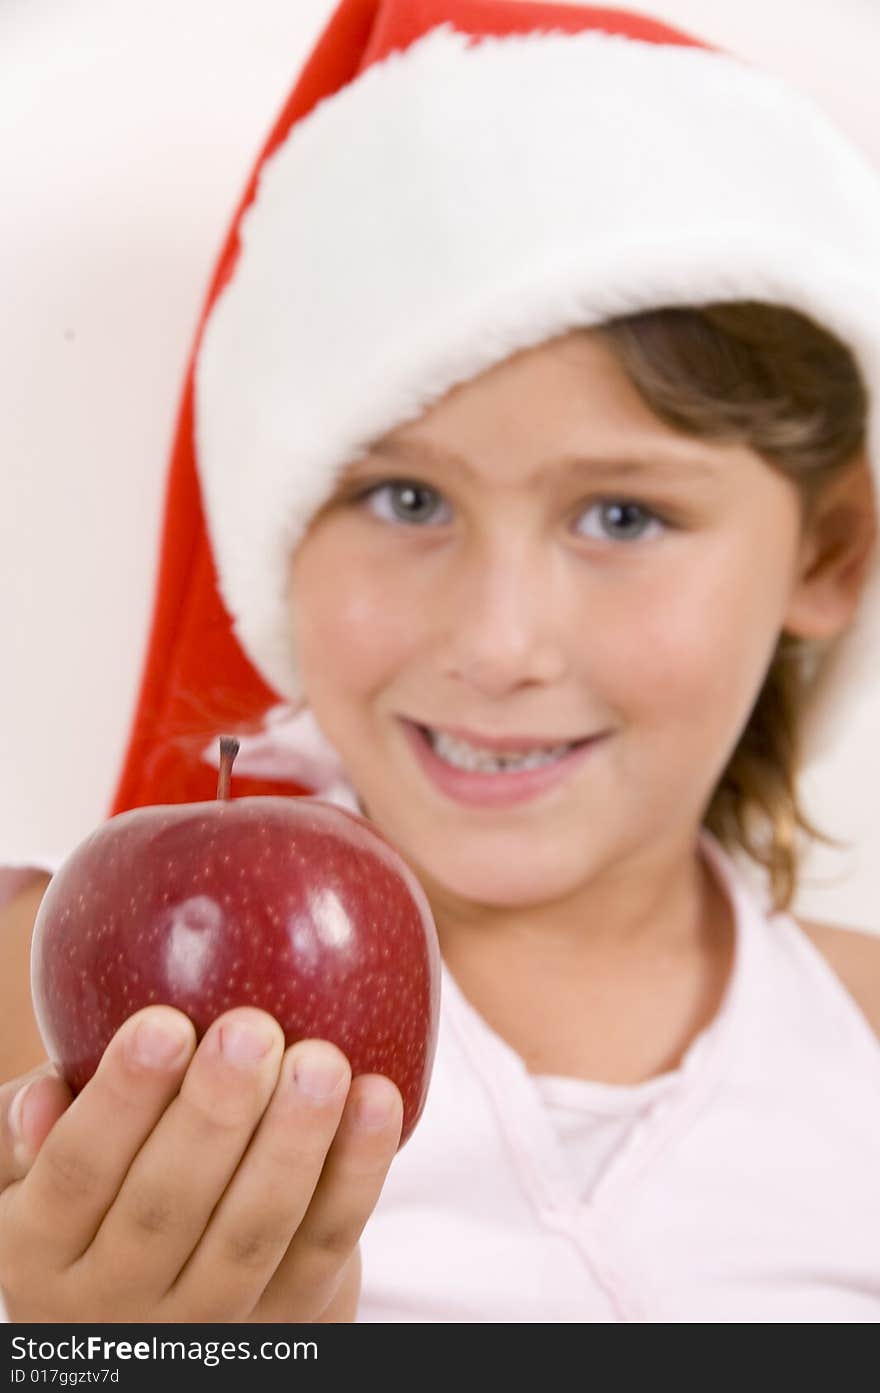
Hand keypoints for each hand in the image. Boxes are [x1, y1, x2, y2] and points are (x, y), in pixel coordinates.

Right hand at [0, 1006, 401, 1321]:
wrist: (174, 1302)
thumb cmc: (110, 1185)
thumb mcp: (45, 1169)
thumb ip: (36, 1125)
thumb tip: (47, 1092)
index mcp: (42, 1250)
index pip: (75, 1175)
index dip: (118, 1102)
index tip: (162, 1022)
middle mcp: (116, 1300)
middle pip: (166, 1208)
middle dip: (214, 1114)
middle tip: (251, 1030)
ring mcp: (207, 1321)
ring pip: (252, 1234)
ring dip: (292, 1142)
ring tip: (322, 1060)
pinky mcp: (290, 1320)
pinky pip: (324, 1244)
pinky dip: (357, 1172)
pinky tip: (377, 1097)